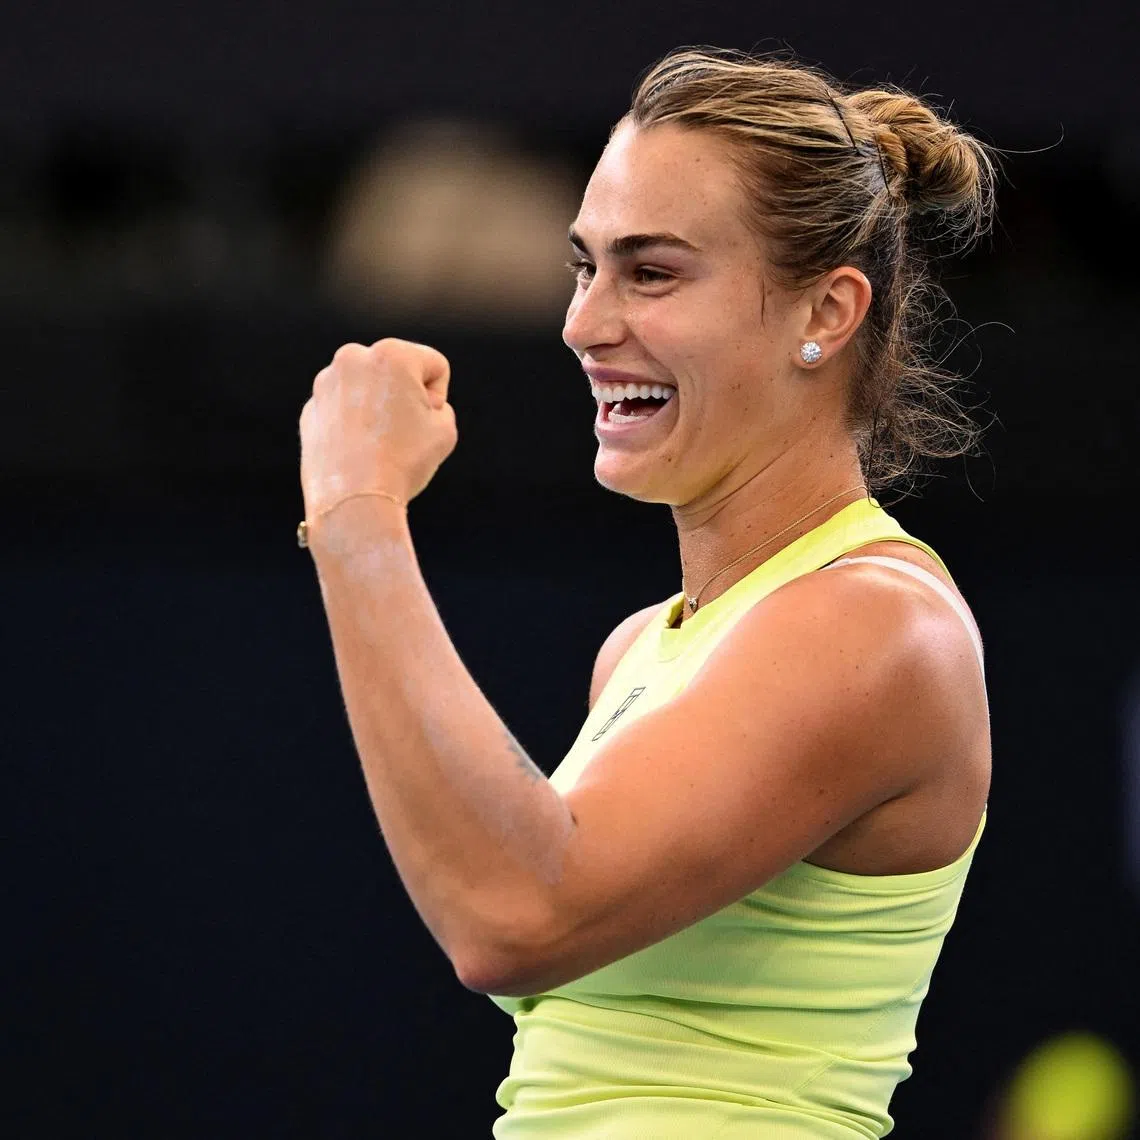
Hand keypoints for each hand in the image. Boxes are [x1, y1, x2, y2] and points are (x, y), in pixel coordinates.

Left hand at [300, 338, 457, 518]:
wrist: (354, 501)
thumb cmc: (404, 462)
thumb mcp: (444, 430)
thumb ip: (438, 406)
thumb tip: (413, 405)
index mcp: (392, 353)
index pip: (435, 367)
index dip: (439, 400)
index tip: (425, 424)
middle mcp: (353, 357)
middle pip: (398, 372)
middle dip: (405, 397)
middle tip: (402, 433)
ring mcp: (325, 384)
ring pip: (368, 390)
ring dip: (378, 410)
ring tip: (379, 445)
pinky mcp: (310, 410)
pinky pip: (343, 411)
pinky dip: (353, 427)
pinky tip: (358, 452)